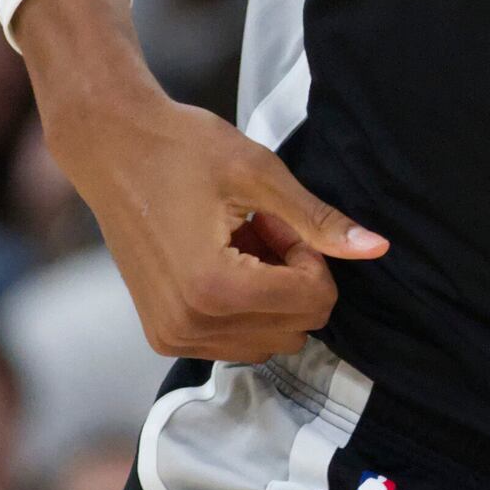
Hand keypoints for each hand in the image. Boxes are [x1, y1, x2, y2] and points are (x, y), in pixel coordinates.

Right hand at [46, 81, 382, 363]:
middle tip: (258, 227)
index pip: (314, 302)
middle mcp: (190, 326)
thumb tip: (378, 249)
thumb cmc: (181, 148)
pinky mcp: (163, 335)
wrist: (111, 147)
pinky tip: (218, 259)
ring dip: (269, 296)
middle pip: (296, 328)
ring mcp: (173, 336)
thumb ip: (318, 221)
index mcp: (215, 289)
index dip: (310, 255)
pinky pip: (234, 342)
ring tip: (237, 242)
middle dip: (292, 278)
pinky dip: (242, 307)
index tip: (276, 217)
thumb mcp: (260, 174)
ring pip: (268, 340)